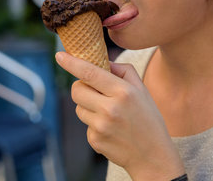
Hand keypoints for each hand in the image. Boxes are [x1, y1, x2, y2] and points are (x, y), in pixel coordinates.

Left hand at [55, 52, 184, 179]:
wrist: (153, 155)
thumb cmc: (148, 119)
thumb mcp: (142, 90)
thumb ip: (123, 71)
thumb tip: (101, 62)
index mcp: (123, 92)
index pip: (90, 73)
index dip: (72, 63)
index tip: (59, 55)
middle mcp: (110, 109)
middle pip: (77, 90)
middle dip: (81, 87)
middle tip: (95, 91)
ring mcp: (101, 126)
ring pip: (78, 108)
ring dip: (88, 107)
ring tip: (109, 114)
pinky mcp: (95, 140)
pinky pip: (85, 125)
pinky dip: (94, 125)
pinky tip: (111, 130)